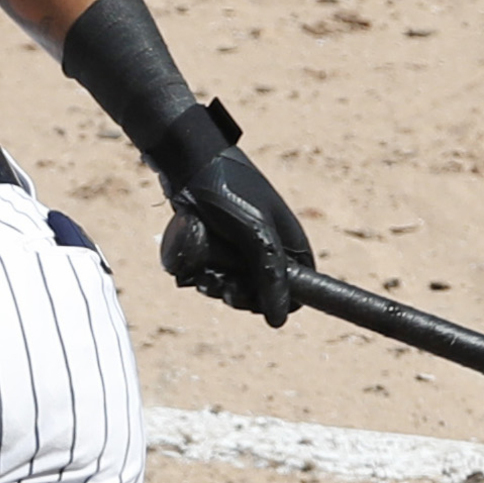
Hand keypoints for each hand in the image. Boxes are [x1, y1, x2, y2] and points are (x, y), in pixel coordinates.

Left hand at [156, 145, 311, 325]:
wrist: (187, 163)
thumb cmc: (228, 190)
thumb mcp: (256, 233)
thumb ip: (271, 274)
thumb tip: (279, 319)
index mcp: (290, 246)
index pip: (296, 293)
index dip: (275, 301)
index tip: (253, 298)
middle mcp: (266, 251)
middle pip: (258, 297)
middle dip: (237, 293)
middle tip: (223, 283)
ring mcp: (238, 251)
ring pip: (229, 289)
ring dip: (214, 284)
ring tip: (204, 270)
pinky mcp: (213, 250)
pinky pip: (208, 277)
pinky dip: (198, 274)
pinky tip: (192, 263)